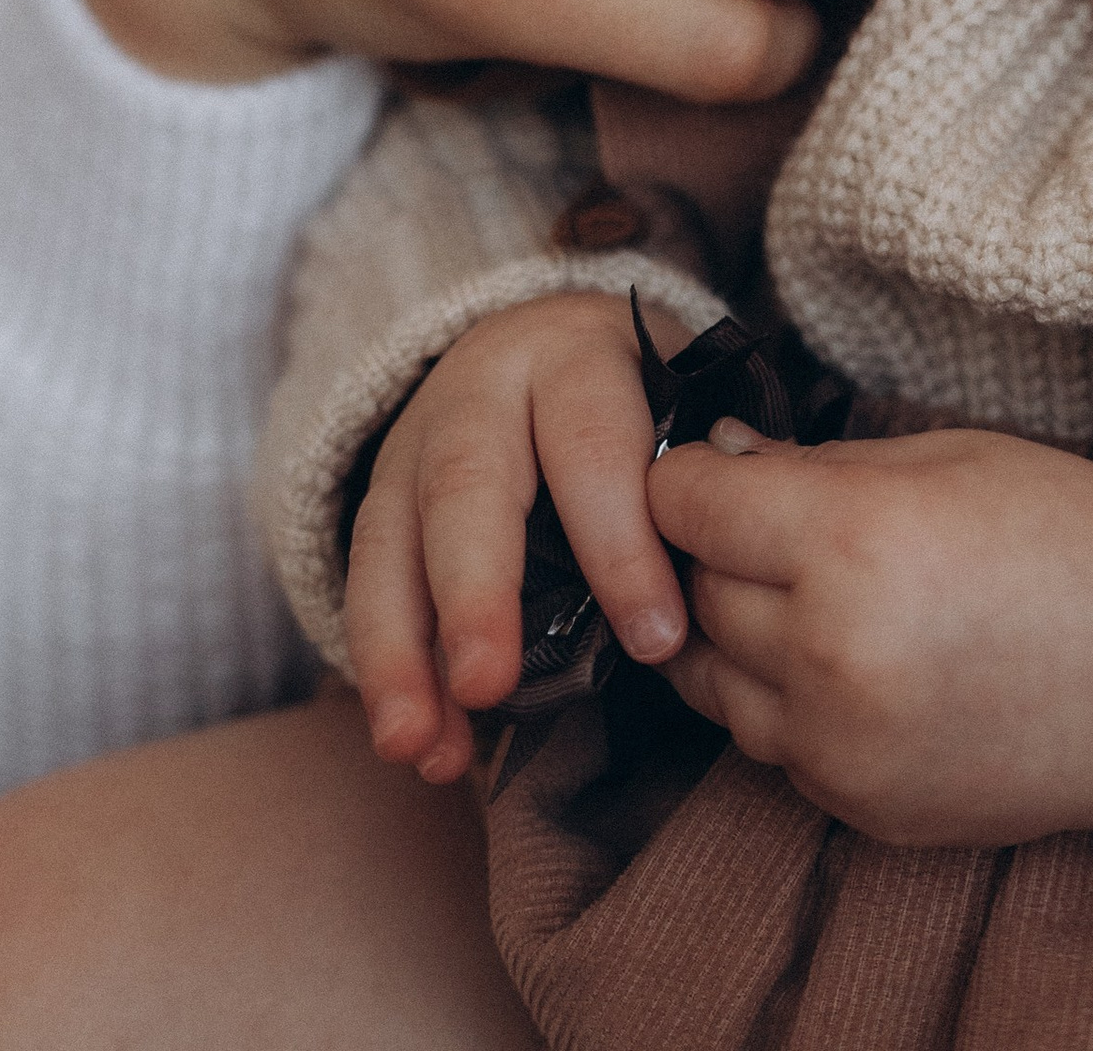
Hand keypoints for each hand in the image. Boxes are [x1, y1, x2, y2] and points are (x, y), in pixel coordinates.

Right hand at [343, 293, 687, 784]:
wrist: (542, 347)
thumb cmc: (636, 408)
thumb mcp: (673, 408)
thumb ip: (691, 487)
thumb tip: (727, 597)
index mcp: (575, 356)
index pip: (595, 439)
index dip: (621, 540)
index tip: (656, 641)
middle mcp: (482, 389)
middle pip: (468, 482)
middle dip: (475, 591)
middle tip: (487, 685)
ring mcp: (416, 440)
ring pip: (391, 537)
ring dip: (402, 652)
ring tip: (420, 746)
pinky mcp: (379, 498)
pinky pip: (365, 582)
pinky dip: (384, 668)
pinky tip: (410, 741)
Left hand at [649, 424, 1092, 858]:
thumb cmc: (1073, 537)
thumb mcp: (942, 455)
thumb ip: (814, 466)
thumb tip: (716, 463)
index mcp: (850, 543)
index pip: (686, 505)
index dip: (688, 476)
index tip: (712, 468)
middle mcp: (830, 654)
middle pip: (693, 592)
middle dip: (715, 550)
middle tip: (765, 523)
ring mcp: (844, 749)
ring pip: (715, 681)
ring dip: (738, 634)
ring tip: (807, 595)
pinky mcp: (866, 810)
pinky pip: (773, 749)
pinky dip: (785, 703)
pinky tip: (849, 663)